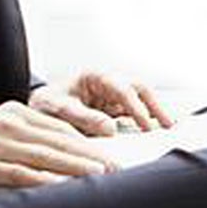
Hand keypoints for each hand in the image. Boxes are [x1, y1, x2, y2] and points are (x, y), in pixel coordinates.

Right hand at [0, 100, 119, 198]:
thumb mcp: (0, 135)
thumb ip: (31, 140)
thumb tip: (66, 157)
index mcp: (15, 112)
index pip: (59, 126)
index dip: (87, 141)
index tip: (109, 154)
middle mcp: (8, 123)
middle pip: (58, 139)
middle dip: (90, 154)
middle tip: (116, 167)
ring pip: (45, 155)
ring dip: (76, 167)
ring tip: (101, 177)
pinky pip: (21, 173)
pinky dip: (44, 181)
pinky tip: (61, 188)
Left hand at [29, 70, 175, 137]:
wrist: (37, 107)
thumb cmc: (45, 104)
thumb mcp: (58, 109)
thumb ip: (83, 117)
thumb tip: (110, 128)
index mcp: (93, 77)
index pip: (122, 88)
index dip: (136, 107)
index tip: (145, 125)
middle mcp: (106, 83)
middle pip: (138, 87)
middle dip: (155, 104)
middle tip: (168, 124)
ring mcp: (111, 96)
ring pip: (140, 98)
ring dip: (155, 110)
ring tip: (169, 127)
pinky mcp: (112, 109)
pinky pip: (134, 112)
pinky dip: (147, 119)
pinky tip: (156, 130)